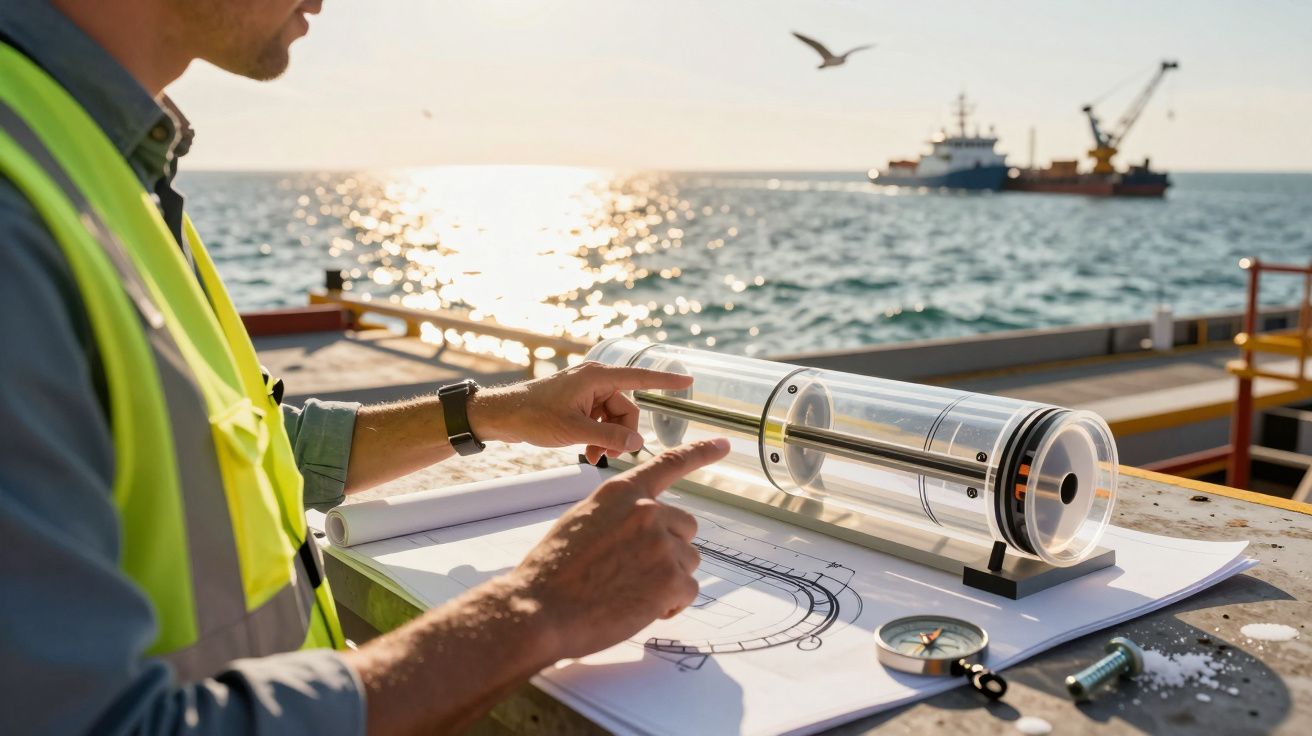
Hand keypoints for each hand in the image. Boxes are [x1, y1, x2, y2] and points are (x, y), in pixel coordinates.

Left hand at [468, 361, 692, 463]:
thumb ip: (609, 438)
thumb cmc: (533, 416)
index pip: (640, 377)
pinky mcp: (578, 404)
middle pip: (626, 410)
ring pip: (614, 419)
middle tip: (603, 456)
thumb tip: (639, 445)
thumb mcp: (574, 430)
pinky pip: (600, 421)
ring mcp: (586, 393)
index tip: (689, 380)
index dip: (666, 380)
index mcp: (597, 378)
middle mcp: (595, 381)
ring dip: (607, 439)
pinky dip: (597, 437)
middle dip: (620, 435)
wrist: (502, 416)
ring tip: (589, 457)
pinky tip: (585, 452)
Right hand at [509, 438, 729, 659]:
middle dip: (669, 549)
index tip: (724, 444)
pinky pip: (688, 591)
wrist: (539, 610)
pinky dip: (670, 604)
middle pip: (685, 527)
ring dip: (667, 579)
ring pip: (688, 560)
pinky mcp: (670, 579)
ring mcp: (661, 544)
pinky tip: (638, 608)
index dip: (700, 453)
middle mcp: (646, 511)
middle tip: (634, 572)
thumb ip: (619, 516)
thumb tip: (642, 530)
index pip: (668, 464)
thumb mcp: (582, 522)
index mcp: (621, 492)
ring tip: (628, 592)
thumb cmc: (552, 572)